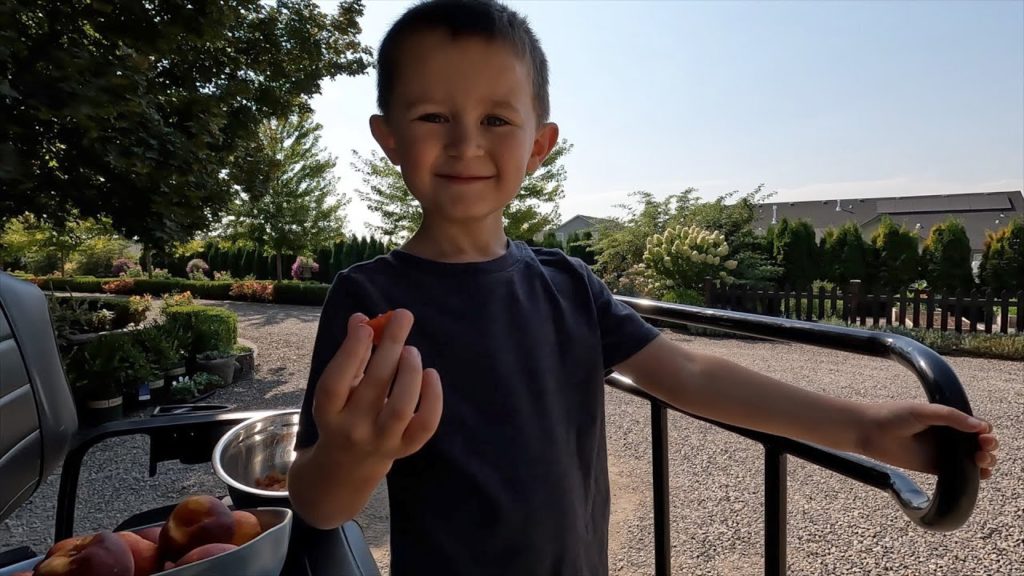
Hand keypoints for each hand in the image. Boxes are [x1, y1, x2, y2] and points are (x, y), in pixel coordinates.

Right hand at [311, 309, 442, 471]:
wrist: (349, 466)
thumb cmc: (344, 414)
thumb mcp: (339, 388)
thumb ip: (351, 356)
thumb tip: (361, 319)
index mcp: (328, 412)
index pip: (335, 382)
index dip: (350, 353)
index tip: (366, 326)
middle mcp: (352, 430)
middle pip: (373, 386)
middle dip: (390, 346)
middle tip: (402, 317)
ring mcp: (381, 442)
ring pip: (400, 407)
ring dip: (409, 373)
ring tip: (411, 350)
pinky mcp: (405, 448)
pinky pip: (425, 424)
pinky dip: (433, 397)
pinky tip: (431, 373)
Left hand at [859, 401, 997, 478]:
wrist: (869, 431)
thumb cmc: (893, 415)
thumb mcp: (922, 411)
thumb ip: (949, 417)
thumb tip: (980, 426)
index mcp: (947, 419)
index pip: (976, 426)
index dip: (985, 431)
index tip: (984, 435)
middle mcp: (948, 436)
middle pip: (978, 443)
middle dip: (989, 447)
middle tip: (984, 447)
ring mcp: (942, 452)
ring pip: (972, 459)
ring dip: (985, 461)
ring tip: (982, 460)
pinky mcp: (934, 467)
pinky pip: (959, 474)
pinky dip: (973, 477)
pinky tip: (980, 476)